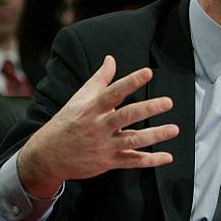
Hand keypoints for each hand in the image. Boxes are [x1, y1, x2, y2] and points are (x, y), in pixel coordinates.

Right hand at [18, 55, 178, 197]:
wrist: (47, 155)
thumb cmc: (67, 122)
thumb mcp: (80, 98)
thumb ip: (100, 79)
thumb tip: (111, 59)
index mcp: (93, 108)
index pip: (114, 92)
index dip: (131, 81)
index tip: (147, 72)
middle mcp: (100, 126)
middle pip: (127, 116)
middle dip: (148, 108)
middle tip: (168, 102)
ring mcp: (104, 145)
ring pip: (133, 140)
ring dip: (155, 135)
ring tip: (174, 129)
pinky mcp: (108, 161)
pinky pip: (132, 161)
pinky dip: (150, 161)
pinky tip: (167, 157)